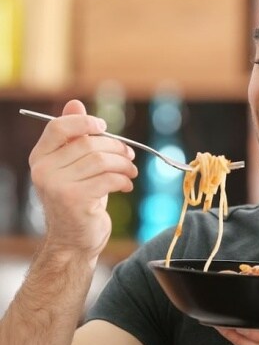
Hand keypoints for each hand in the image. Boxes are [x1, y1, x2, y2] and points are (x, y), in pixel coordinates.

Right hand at [28, 99, 137, 260]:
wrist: (74, 241)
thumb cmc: (79, 199)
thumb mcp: (76, 166)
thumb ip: (74, 136)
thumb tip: (75, 103)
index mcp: (40, 157)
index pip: (57, 127)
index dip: (85, 122)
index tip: (104, 127)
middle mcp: (42, 170)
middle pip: (88, 144)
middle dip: (117, 147)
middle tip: (130, 156)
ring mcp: (56, 186)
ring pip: (101, 160)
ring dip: (124, 164)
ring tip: (131, 172)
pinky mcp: (73, 200)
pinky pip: (108, 178)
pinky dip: (124, 180)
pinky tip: (126, 185)